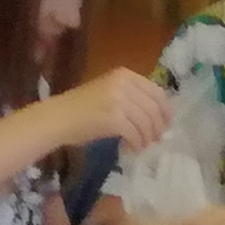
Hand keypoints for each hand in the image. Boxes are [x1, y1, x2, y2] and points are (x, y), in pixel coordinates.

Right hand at [54, 69, 170, 152]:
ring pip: (146, 122)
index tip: (166, 123)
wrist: (58, 117)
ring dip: (148, 137)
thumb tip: (157, 115)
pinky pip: (136, 133)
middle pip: (154, 108)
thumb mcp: (108, 92)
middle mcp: (123, 84)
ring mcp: (119, 100)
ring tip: (143, 146)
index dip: (165, 109)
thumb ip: (131, 96)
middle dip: (158, 126)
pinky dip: (137, 144)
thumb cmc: (80, 108)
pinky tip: (133, 149)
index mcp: (124, 74)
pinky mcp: (114, 118)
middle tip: (156, 139)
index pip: (156, 91)